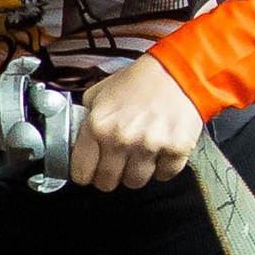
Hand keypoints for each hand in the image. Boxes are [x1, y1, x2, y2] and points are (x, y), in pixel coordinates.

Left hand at [70, 54, 203, 191]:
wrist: (177, 71)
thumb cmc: (139, 81)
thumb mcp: (100, 93)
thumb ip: (86, 119)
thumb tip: (78, 142)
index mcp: (98, 124)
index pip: (82, 171)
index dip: (86, 173)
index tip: (92, 170)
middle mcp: (122, 137)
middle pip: (108, 182)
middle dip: (111, 175)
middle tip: (118, 163)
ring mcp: (149, 145)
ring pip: (135, 182)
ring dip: (137, 171)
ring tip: (141, 152)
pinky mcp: (176, 149)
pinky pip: (164, 175)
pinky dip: (163, 167)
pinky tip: (160, 149)